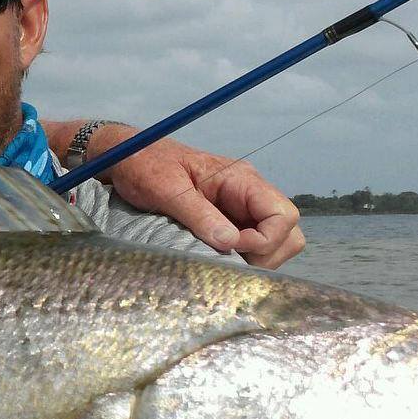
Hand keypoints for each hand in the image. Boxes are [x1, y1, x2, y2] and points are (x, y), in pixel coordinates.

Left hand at [93, 128, 304, 269]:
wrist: (128, 157)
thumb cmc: (145, 165)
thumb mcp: (166, 188)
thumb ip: (198, 213)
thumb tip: (230, 241)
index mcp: (241, 179)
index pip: (283, 214)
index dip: (264, 240)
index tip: (229, 246)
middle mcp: (249, 193)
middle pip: (288, 232)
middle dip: (266, 254)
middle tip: (228, 260)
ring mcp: (241, 209)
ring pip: (276, 242)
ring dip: (256, 259)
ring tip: (222, 261)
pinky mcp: (229, 222)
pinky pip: (252, 246)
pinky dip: (243, 258)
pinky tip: (216, 259)